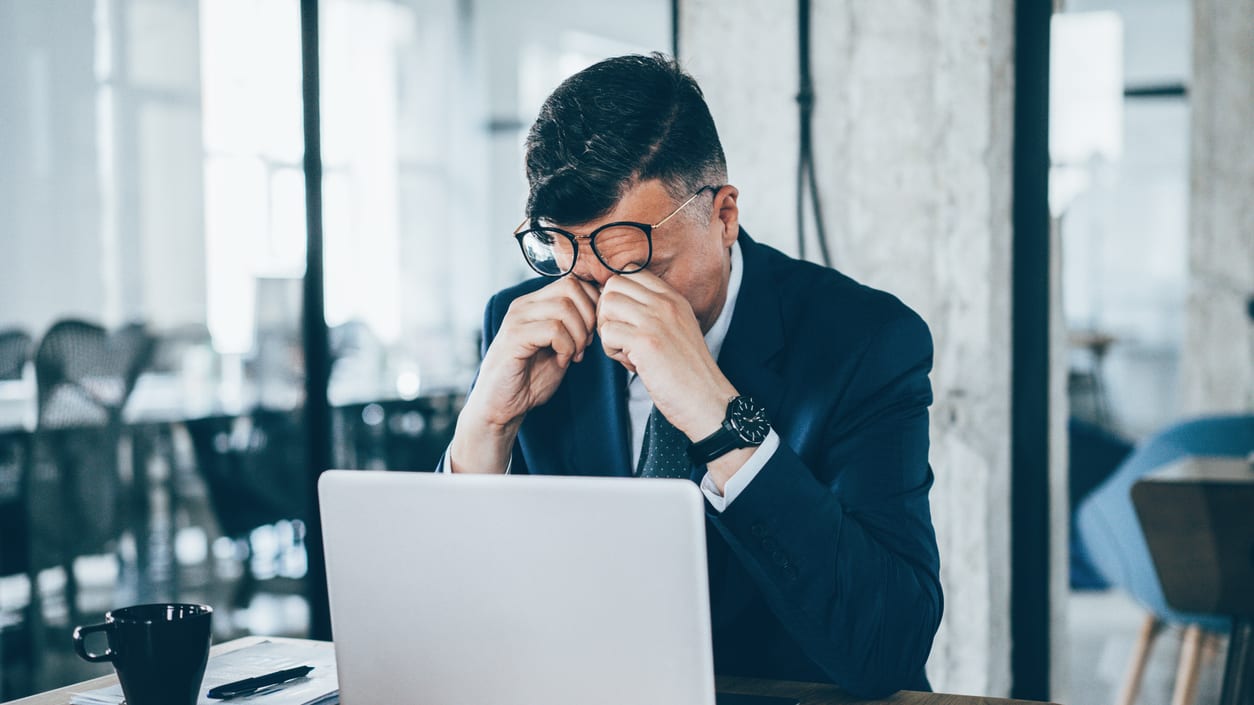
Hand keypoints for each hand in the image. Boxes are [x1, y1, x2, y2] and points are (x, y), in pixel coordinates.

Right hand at [449, 276, 598, 471]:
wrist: (502, 406)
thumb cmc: (530, 379)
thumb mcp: (560, 347)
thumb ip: (575, 326)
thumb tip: (601, 310)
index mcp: (535, 303)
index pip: (574, 282)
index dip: (591, 306)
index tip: (589, 335)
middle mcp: (524, 305)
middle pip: (571, 288)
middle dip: (588, 318)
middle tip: (585, 345)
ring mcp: (516, 319)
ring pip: (564, 308)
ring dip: (578, 335)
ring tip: (573, 355)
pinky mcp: (513, 338)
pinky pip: (553, 330)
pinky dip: (566, 347)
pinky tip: (561, 362)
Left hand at [596, 270, 736, 440]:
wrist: (707, 400)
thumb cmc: (689, 372)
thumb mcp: (678, 330)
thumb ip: (654, 313)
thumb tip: (614, 306)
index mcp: (674, 298)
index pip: (631, 272)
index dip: (619, 295)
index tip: (625, 320)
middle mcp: (665, 303)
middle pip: (613, 285)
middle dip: (607, 311)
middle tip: (619, 336)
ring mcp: (655, 320)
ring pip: (607, 305)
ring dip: (608, 329)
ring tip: (625, 350)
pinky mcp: (645, 342)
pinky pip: (607, 332)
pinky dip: (611, 350)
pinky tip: (631, 363)